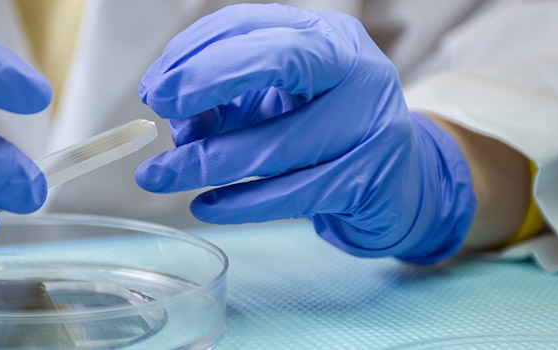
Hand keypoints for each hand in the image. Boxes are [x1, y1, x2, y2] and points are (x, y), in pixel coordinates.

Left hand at [134, 4, 475, 263]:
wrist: (402, 181)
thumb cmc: (326, 130)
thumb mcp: (277, 102)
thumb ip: (229, 101)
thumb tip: (175, 120)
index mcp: (325, 37)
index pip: (250, 25)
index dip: (194, 52)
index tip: (155, 86)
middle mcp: (355, 69)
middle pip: (277, 61)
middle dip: (206, 80)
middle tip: (158, 107)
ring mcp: (370, 124)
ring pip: (276, 143)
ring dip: (205, 162)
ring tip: (158, 176)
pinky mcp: (369, 180)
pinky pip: (291, 194)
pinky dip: (239, 203)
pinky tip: (204, 206)